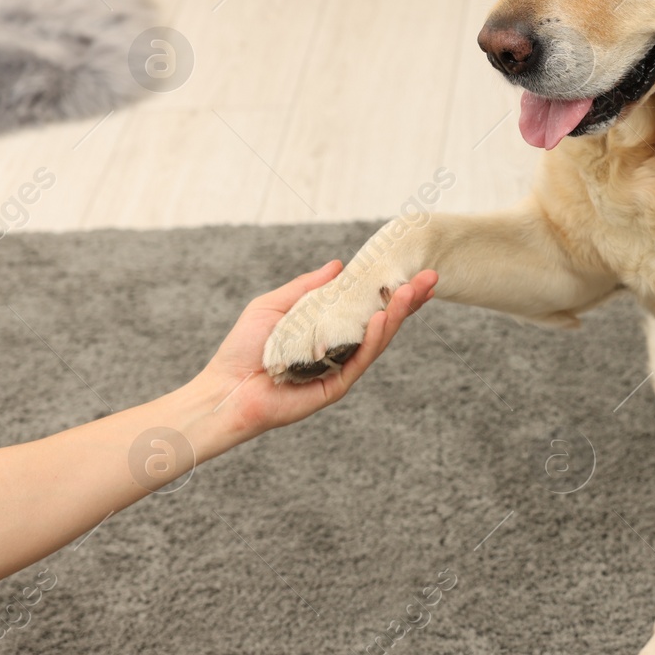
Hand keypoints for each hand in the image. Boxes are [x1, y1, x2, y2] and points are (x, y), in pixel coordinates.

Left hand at [195, 261, 437, 437]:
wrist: (224, 390)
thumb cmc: (243, 349)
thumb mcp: (273, 305)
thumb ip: (306, 287)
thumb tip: (337, 265)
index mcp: (327, 327)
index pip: (366, 306)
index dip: (389, 290)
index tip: (413, 272)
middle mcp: (339, 347)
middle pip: (382, 321)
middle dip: (407, 300)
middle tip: (430, 278)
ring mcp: (340, 367)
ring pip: (378, 338)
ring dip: (397, 313)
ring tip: (412, 291)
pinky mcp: (336, 385)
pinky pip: (361, 359)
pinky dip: (373, 338)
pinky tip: (382, 317)